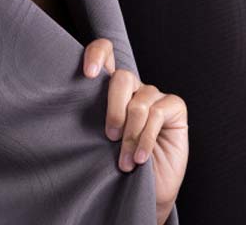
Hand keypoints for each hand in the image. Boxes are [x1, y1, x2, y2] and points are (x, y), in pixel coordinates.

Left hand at [82, 38, 187, 224]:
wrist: (146, 192)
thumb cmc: (118, 167)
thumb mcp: (99, 143)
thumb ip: (93, 120)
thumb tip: (71, 108)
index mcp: (111, 91)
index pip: (105, 53)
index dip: (96, 54)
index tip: (88, 74)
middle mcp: (134, 89)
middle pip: (122, 78)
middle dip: (113, 108)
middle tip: (109, 136)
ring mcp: (155, 96)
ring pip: (139, 103)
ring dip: (131, 135)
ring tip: (125, 162)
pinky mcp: (174, 107)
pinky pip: (157, 114)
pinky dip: (146, 138)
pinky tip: (141, 158)